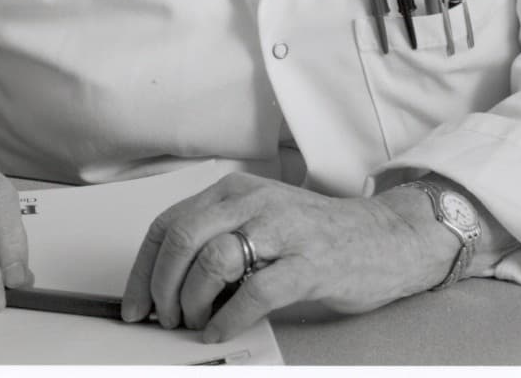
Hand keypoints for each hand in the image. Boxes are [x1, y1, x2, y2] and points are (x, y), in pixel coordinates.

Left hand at [121, 172, 456, 341]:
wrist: (385, 236)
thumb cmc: (317, 234)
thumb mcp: (260, 220)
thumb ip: (219, 236)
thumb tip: (166, 283)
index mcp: (235, 190)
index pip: (169, 224)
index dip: (142, 269)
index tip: (134, 304)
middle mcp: (254, 201)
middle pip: (183, 239)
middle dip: (162, 288)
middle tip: (165, 319)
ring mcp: (282, 229)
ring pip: (212, 261)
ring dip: (192, 303)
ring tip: (195, 324)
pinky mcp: (308, 262)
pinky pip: (255, 292)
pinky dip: (228, 318)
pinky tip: (220, 331)